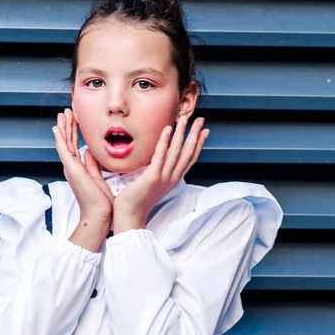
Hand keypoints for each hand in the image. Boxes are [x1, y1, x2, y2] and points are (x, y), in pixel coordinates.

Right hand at [53, 108, 113, 222]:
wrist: (99, 213)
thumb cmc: (100, 201)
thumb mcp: (97, 177)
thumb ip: (92, 164)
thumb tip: (89, 152)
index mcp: (79, 168)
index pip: (76, 145)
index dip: (75, 131)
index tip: (76, 118)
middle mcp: (72, 167)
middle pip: (68, 142)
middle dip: (68, 125)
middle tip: (67, 111)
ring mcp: (70, 168)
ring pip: (65, 143)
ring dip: (63, 127)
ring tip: (62, 113)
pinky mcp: (72, 170)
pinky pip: (64, 151)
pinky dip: (60, 139)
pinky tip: (57, 128)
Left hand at [113, 116, 208, 231]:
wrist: (130, 216)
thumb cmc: (137, 201)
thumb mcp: (152, 184)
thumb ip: (157, 172)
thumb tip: (157, 160)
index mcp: (173, 180)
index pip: (189, 159)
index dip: (198, 144)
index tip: (204, 131)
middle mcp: (172, 178)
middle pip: (187, 153)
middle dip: (195, 134)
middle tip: (201, 119)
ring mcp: (164, 178)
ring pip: (177, 152)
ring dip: (182, 133)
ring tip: (184, 118)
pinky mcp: (153, 177)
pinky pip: (160, 155)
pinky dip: (165, 141)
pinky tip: (168, 129)